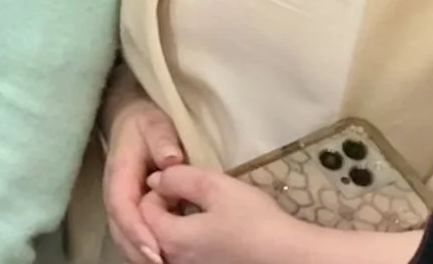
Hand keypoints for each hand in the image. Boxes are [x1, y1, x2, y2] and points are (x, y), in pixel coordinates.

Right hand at [103, 98, 185, 263]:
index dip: (136, 230)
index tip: (155, 250)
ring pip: (124, 236)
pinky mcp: (129, 210)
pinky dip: (144, 250)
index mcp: (119, 173)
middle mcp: (115, 193)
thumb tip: (171, 161)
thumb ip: (163, 140)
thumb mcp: (155, 124)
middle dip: (138, 251)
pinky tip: (163, 258)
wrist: (130, 120)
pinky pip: (133, 235)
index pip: (122, 206)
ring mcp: (120, 204)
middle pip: (119, 230)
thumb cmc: (145, 123)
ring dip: (140, 255)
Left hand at [138, 166, 305, 263]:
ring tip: (196, 208)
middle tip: (187, 192)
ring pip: (166, 244)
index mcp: (171, 240)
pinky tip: (208, 228)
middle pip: (151, 229)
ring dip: (173, 224)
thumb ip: (179, 178)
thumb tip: (156, 178)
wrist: (290, 257)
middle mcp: (174, 262)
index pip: (142, 209)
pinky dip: (186, 240)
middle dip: (163, 207)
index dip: (158, 189)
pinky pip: (182, 256)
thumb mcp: (216, 187)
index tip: (182, 181)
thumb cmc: (255, 221)